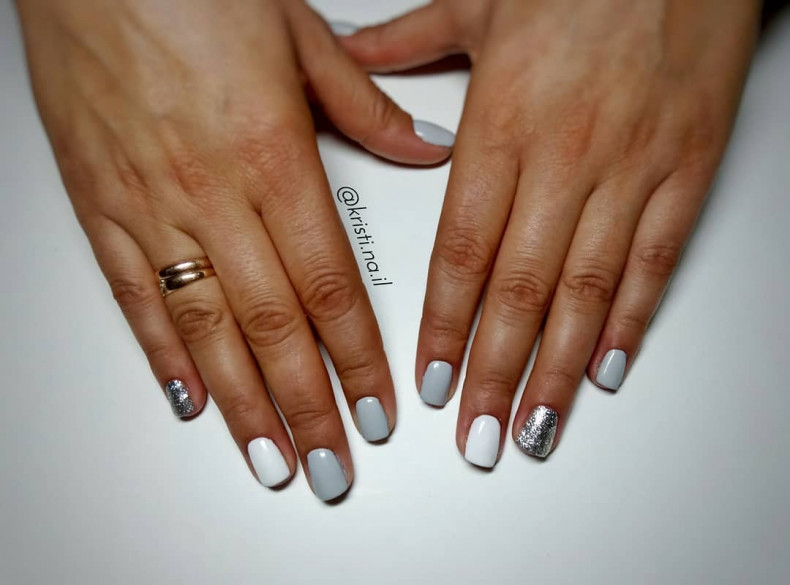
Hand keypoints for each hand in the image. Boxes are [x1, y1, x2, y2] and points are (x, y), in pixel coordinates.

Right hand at [16, 0, 453, 499]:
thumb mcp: (298, 33)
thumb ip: (367, 106)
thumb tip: (426, 146)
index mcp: (271, 153)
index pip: (330, 285)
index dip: (357, 358)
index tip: (376, 408)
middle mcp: (209, 190)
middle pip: (273, 326)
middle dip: (307, 407)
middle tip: (330, 466)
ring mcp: (149, 204)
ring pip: (204, 328)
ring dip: (242, 404)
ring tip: (270, 458)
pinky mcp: (100, 203)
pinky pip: (135, 295)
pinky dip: (162, 355)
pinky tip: (191, 398)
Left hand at [338, 0, 758, 465]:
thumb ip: (404, 43)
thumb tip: (351, 53)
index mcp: (504, 123)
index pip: (462, 251)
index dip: (444, 327)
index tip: (431, 382)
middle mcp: (566, 155)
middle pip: (518, 289)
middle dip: (493, 373)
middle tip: (477, 436)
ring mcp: (631, 169)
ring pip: (586, 290)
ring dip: (555, 370)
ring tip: (532, 427)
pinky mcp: (686, 169)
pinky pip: (655, 260)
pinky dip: (631, 320)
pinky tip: (606, 367)